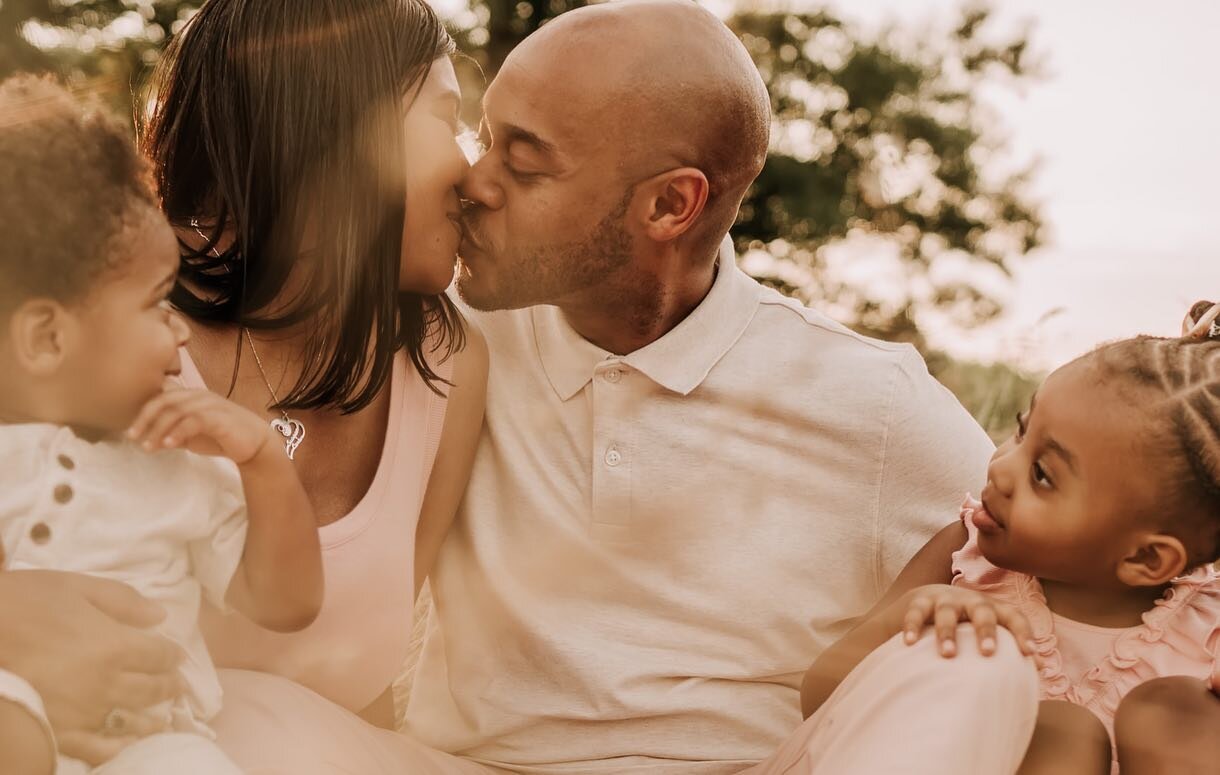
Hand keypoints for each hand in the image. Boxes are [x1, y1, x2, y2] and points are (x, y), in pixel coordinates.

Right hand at [0, 572, 184, 764]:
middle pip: (150, 690)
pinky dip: (115, 750)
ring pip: (130, 721)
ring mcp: (82, 712)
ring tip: (161, 720)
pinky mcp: (57, 732)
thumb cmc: (26, 603)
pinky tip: (126, 747)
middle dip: (168, 686)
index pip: (158, 656)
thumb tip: (160, 615)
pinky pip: (94, 749)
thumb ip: (122, 601)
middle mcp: (105, 683)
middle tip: (176, 686)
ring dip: (151, 720)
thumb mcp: (77, 587)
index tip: (176, 656)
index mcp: (115, 646)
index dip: (171, 656)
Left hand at [128, 388, 272, 464]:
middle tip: (133, 437)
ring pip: (177, 411)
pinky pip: (194, 421)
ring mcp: (211, 405)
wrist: (255, 445)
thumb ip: (172, 432)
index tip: (131, 432)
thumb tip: (148, 437)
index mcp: (191, 396)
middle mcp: (199, 396)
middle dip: (145, 419)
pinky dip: (178, 432)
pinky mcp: (220, 418)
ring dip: (158, 429)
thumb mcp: (191, 435)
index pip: (161, 397)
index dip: (143, 413)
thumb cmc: (223, 437)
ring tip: (148, 447)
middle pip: (165, 401)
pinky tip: (167, 444)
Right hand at [894, 583, 1035, 657]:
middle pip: (982, 610)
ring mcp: (943, 599)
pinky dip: (912, 626)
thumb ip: (1008, 649)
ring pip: (947, 612)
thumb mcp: (984, 632)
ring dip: (947, 632)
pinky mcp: (918, 601)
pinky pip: (916, 613)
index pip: (1013, 616)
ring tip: (947, 654)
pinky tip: (908, 643)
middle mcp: (969, 600)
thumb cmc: (963, 628)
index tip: (1030, 655)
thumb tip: (1041, 672)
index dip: (1023, 633)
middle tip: (989, 652)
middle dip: (986, 630)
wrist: (922, 603)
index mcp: (992, 608)